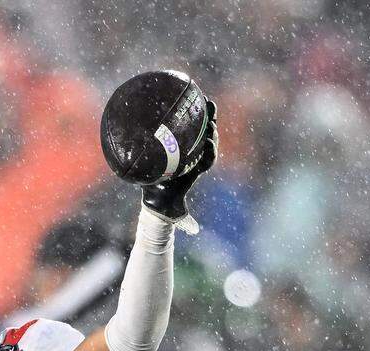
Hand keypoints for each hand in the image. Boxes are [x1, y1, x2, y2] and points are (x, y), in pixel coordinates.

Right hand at [142, 99, 218, 232]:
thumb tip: (193, 230)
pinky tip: (186, 101)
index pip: (208, 158)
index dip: (210, 149)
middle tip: (211, 115)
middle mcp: (194, 158)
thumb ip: (184, 221)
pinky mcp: (178, 144)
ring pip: (199, 130)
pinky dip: (187, 116)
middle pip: (207, 140)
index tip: (209, 143)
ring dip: (205, 115)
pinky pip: (185, 128)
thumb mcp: (176, 214)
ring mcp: (187, 150)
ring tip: (206, 100)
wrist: (158, 200)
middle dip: (211, 127)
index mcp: (196, 170)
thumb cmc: (167, 205)